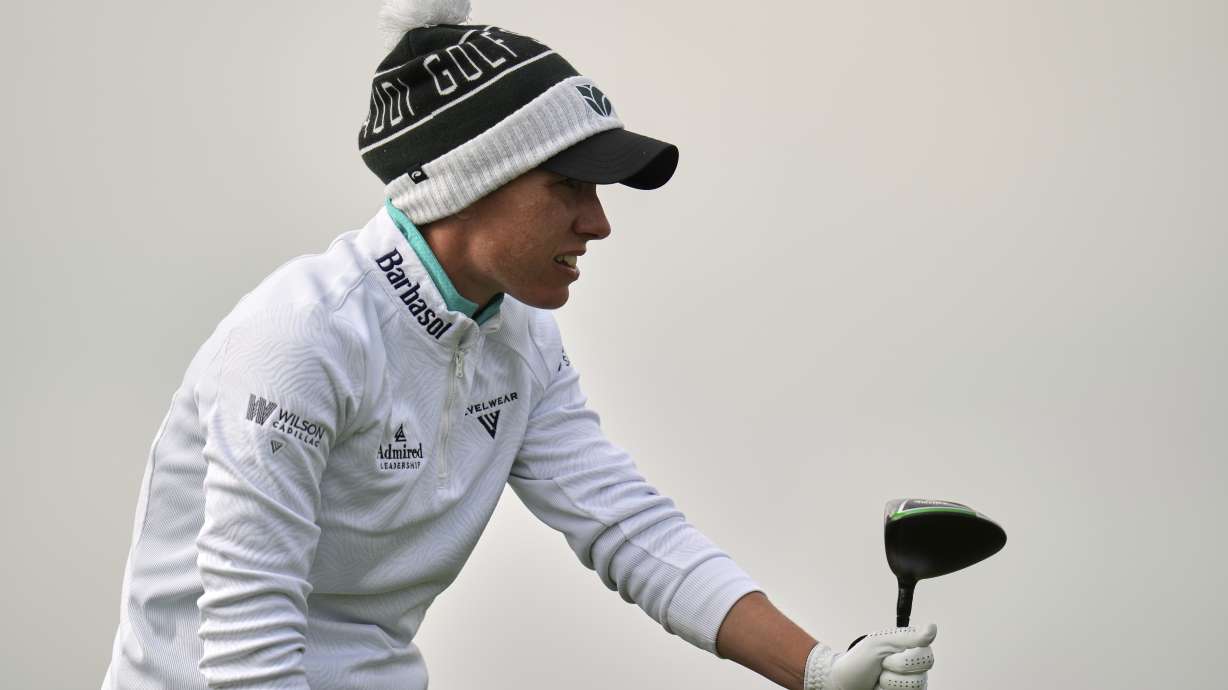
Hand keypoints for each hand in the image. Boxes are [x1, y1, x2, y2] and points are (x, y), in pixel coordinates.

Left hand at [802, 623, 936, 689]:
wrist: (844, 683)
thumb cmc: (859, 661)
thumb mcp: (880, 642)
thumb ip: (908, 637)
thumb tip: (932, 628)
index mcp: (912, 649)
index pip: (926, 656)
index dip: (903, 659)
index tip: (886, 656)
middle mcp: (916, 667)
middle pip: (921, 674)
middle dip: (894, 670)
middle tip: (881, 666)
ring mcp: (912, 684)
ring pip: (914, 687)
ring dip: (889, 683)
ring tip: (879, 678)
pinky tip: (880, 688)